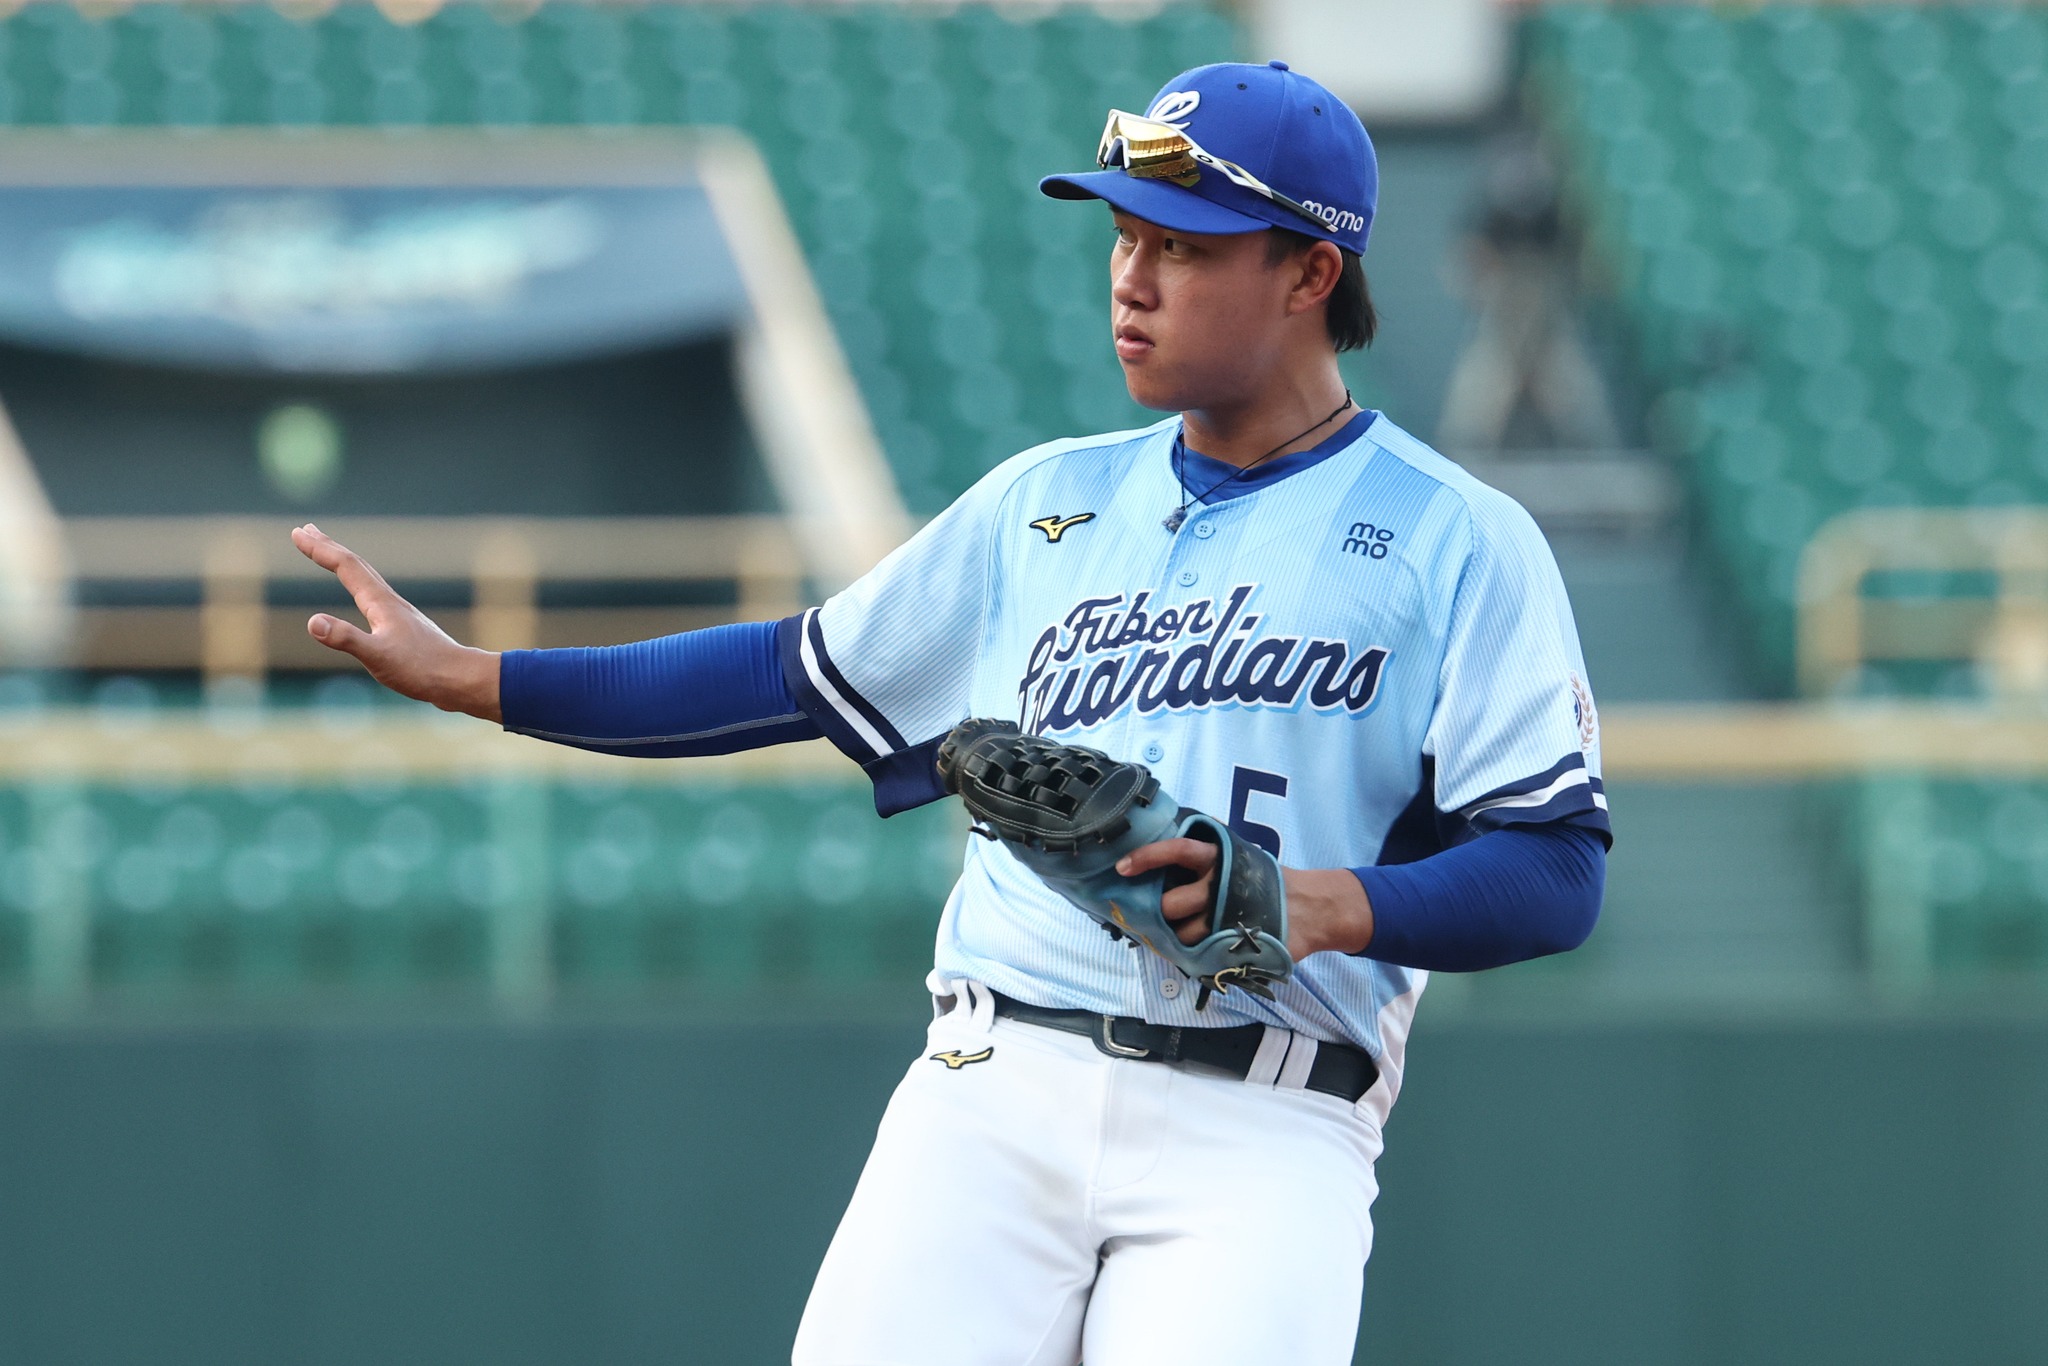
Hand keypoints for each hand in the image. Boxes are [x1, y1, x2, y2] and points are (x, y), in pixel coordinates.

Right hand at [291, 524, 501, 721]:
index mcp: (381, 603)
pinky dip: (361, 586)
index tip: (297, 533)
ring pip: (367, 580)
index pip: (346, 566)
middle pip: (356, 566)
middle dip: (328, 547)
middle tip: (306, 529)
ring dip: (345, 564)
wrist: (461, 680)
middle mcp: (390, 602)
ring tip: (331, 556)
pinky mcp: (405, 628)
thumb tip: (312, 622)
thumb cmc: (423, 670)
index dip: (320, 549)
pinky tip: (365, 599)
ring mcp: (399, 614)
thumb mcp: (378, 657)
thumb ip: (346, 639)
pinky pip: (375, 597)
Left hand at [1116, 839, 1373, 959]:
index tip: (1122, 868)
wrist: (1309, 908)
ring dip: (1184, 940)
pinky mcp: (1236, 939)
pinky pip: (1201, 954)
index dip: (1148, 857)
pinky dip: (1198, 956)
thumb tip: (1153, 876)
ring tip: (1199, 934)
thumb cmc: (1260, 884)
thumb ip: (1200, 865)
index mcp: (1217, 857)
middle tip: (1168, 917)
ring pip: (1185, 934)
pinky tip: (1207, 950)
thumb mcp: (1234, 860)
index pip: (1177, 850)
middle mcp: (1218, 882)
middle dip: (1164, 914)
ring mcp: (1226, 914)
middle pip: (1171, 903)